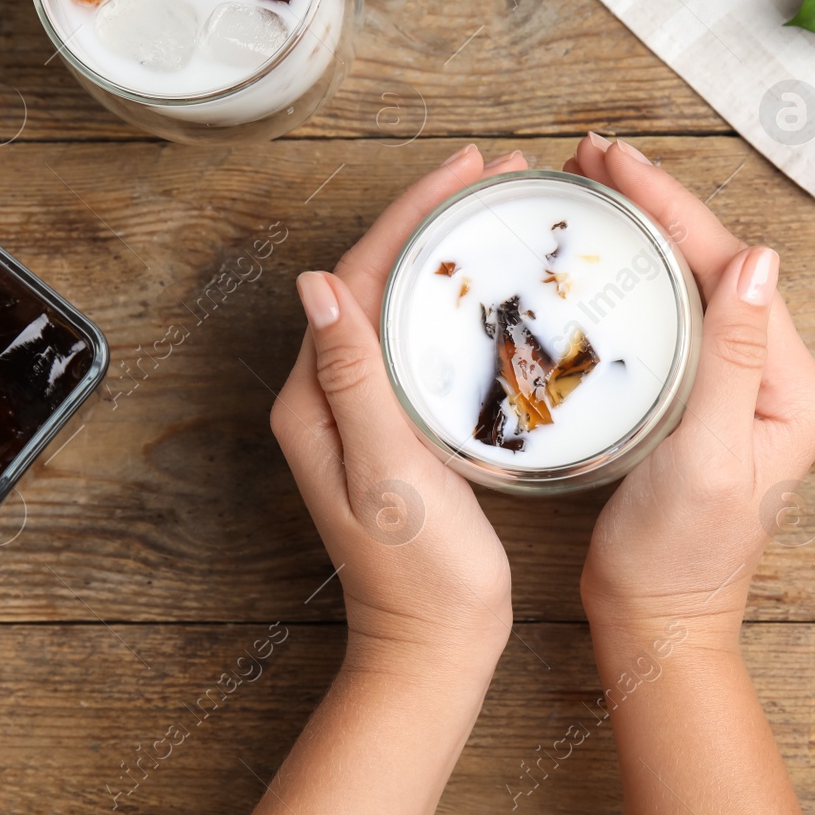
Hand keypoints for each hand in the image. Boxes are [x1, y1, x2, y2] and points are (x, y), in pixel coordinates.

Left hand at [270, 145, 528, 673]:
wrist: (434, 643)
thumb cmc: (417, 571)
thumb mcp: (387, 470)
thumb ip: (353, 379)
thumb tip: (318, 282)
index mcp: (317, 398)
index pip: (356, 275)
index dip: (410, 214)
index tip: (463, 172)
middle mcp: (332, 395)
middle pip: (378, 277)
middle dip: (432, 216)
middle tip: (493, 172)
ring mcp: (366, 411)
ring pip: (403, 303)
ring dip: (445, 251)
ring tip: (497, 210)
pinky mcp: (401, 427)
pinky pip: (423, 341)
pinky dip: (456, 301)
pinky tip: (494, 290)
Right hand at [569, 134, 814, 647]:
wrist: (657, 620)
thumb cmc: (681, 555)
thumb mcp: (708, 456)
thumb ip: (734, 358)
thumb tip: (759, 258)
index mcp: (793, 385)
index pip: (733, 269)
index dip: (673, 207)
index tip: (616, 161)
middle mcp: (776, 376)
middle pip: (716, 264)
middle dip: (656, 204)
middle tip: (591, 157)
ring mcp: (738, 386)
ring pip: (693, 284)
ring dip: (646, 232)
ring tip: (593, 187)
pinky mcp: (701, 400)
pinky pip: (674, 318)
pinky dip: (638, 277)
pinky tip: (604, 257)